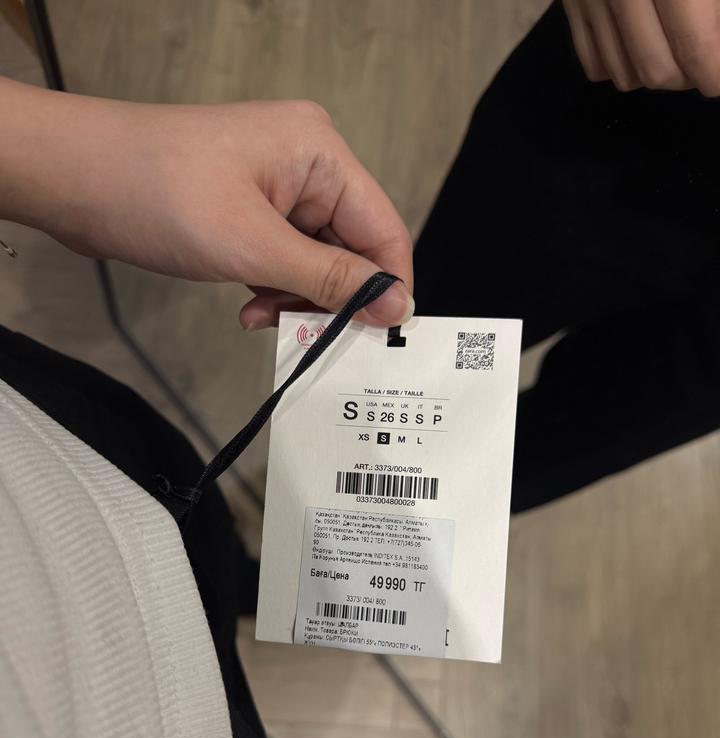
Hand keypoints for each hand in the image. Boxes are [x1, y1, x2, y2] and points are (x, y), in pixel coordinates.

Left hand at [0, 80, 412, 328]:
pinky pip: (284, 259)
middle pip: (352, 248)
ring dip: (296, 298)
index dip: (387, 287)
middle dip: (332, 297)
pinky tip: (248, 307)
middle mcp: (307, 165)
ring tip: (261, 316)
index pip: (384, 229)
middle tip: (308, 334)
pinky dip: (273, 288)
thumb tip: (396, 307)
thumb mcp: (254, 246)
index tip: (380, 339)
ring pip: (316, 261)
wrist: (72, 180)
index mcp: (320, 153)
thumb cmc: (158, 194)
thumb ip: (331, 279)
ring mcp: (276, 187)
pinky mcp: (249, 209)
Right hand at [562, 0, 719, 95]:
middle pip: (656, 71)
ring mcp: (589, 1)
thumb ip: (711, 6)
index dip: (714, 73)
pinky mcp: (571, 5)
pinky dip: (621, 69)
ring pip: (624, 77)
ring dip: (656, 76)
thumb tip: (713, 46)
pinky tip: (640, 48)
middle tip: (706, 64)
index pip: (693, 45)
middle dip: (687, 79)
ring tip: (675, 51)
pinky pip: (594, 64)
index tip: (719, 82)